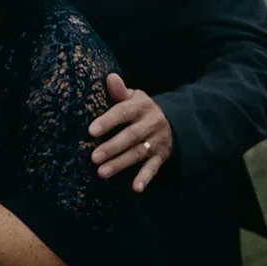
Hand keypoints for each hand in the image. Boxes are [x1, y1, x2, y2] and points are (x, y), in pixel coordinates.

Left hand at [89, 75, 172, 191]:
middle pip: (130, 136)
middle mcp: (151, 124)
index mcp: (142, 106)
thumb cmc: (142, 109)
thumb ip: (120, 91)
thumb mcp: (134, 97)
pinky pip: (153, 168)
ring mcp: (157, 141)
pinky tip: (136, 188)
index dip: (108, 121)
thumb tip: (110, 77)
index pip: (123, 112)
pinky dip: (145, 178)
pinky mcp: (161, 156)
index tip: (91, 131)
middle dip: (112, 147)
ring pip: (138, 153)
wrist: (175, 121)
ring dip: (120, 164)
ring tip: (102, 172)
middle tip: (94, 157)